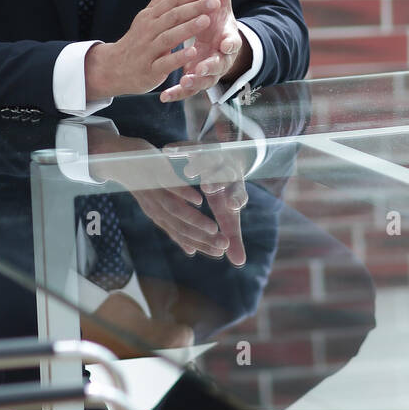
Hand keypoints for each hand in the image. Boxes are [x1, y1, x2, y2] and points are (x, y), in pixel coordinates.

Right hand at [85, 0, 218, 100]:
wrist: (113, 69)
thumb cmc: (138, 40)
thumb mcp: (148, 16)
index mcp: (150, 16)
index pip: (172, 1)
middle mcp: (148, 31)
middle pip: (172, 16)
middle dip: (194, 8)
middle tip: (215, 2)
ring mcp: (148, 51)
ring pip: (168, 38)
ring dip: (187, 29)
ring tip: (206, 21)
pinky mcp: (150, 71)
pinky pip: (165, 63)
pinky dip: (178, 57)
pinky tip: (193, 52)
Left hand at [85, 130, 247, 264]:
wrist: (115, 159)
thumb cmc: (144, 182)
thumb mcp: (160, 205)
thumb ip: (176, 225)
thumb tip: (190, 251)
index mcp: (159, 216)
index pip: (181, 236)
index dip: (201, 245)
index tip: (221, 253)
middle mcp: (155, 207)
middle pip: (180, 227)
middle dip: (203, 239)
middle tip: (224, 246)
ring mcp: (153, 191)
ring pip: (175, 211)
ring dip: (195, 221)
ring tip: (214, 229)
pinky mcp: (152, 172)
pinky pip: (169, 185)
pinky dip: (183, 194)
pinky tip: (199, 200)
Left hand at [161, 0, 247, 102]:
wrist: (218, 46)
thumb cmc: (217, 22)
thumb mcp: (220, 3)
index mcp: (227, 39)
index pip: (232, 42)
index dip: (229, 43)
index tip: (225, 44)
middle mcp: (219, 58)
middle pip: (218, 65)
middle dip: (209, 67)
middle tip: (199, 69)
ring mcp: (208, 72)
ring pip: (203, 81)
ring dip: (194, 83)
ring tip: (183, 83)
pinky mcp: (196, 81)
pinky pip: (187, 90)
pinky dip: (177, 94)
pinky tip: (165, 96)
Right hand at [169, 145, 251, 266]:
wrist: (231, 158)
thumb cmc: (227, 193)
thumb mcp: (230, 214)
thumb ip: (233, 237)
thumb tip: (239, 263)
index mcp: (236, 188)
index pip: (240, 193)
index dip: (236, 199)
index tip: (232, 207)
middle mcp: (228, 170)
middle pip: (226, 174)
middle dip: (217, 181)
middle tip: (210, 189)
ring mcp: (216, 155)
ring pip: (209, 157)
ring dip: (200, 165)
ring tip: (190, 172)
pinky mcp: (202, 146)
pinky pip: (192, 146)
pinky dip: (181, 149)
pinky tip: (168, 150)